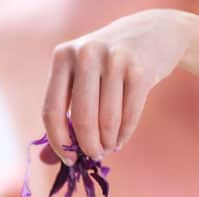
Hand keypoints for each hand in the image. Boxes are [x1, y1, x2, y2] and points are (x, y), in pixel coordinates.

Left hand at [42, 9, 189, 163]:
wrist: (152, 33)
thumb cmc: (106, 67)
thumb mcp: (80, 80)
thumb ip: (62, 117)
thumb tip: (45, 160)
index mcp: (62, 57)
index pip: (51, 110)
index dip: (58, 142)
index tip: (69, 160)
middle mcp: (86, 54)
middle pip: (81, 119)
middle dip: (88, 146)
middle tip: (93, 155)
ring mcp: (115, 59)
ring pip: (107, 121)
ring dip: (107, 142)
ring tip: (108, 145)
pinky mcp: (140, 69)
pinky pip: (129, 116)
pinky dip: (124, 134)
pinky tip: (120, 138)